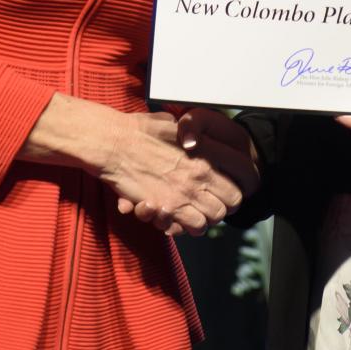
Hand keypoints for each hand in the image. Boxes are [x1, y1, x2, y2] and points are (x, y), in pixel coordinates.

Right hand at [120, 108, 260, 235]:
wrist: (115, 144)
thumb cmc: (139, 131)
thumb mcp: (170, 123)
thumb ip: (185, 130)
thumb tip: (190, 132)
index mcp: (204, 156)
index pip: (235, 183)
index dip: (232, 192)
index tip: (222, 192)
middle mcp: (199, 177)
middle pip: (229, 205)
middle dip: (221, 207)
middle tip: (209, 205)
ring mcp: (184, 194)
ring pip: (211, 220)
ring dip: (204, 218)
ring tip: (194, 213)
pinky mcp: (167, 207)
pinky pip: (190, 226)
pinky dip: (187, 226)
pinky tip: (179, 218)